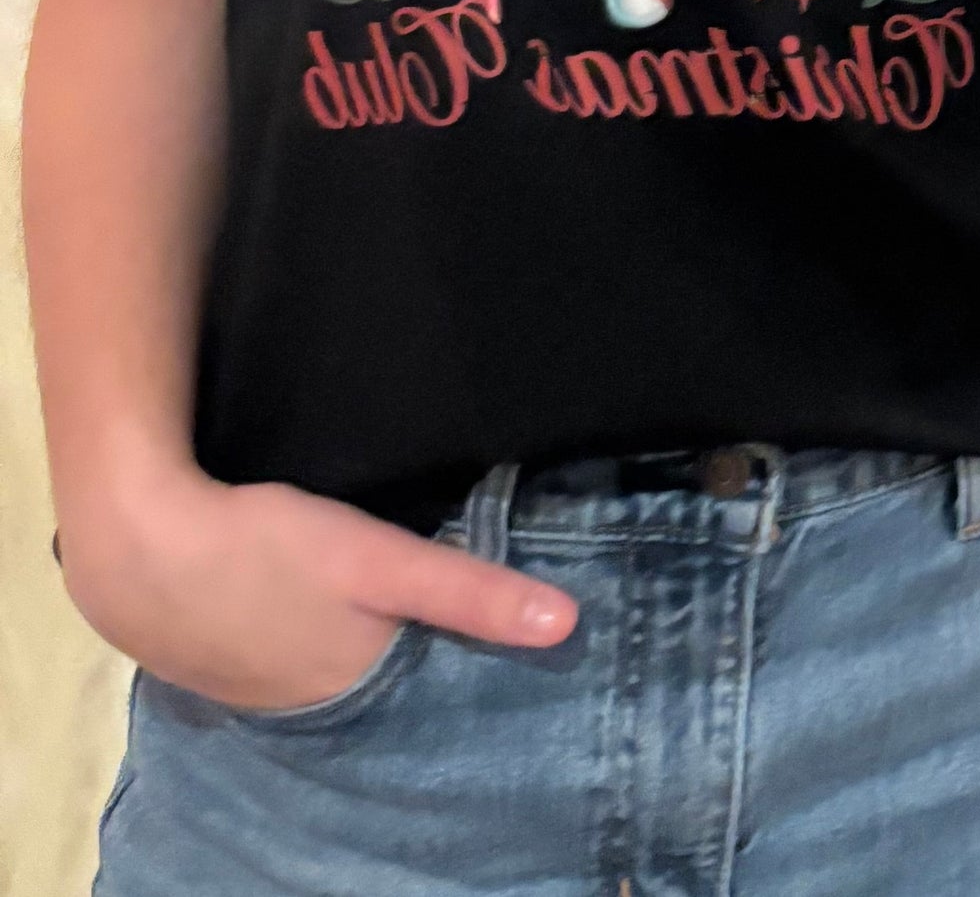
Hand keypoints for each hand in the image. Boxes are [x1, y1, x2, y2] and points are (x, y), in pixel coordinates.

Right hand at [58, 456, 577, 712]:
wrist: (137, 547)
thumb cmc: (267, 551)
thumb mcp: (377, 562)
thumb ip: (467, 591)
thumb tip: (566, 624)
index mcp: (356, 691)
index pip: (432, 688)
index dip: (471, 662)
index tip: (516, 636)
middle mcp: (311, 709)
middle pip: (386, 678)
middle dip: (420, 652)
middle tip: (449, 602)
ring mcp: (257, 689)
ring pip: (335, 665)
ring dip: (361, 641)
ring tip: (391, 600)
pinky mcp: (219, 657)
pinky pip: (286, 652)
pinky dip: (307, 632)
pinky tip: (312, 601)